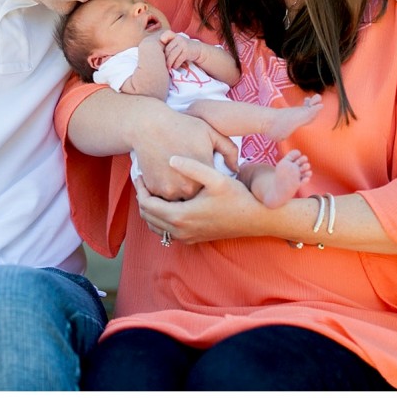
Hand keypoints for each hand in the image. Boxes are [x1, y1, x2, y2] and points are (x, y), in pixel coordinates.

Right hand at [133, 106, 237, 200]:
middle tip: (192, 178)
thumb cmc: (182, 126)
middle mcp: (189, 188)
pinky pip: (163, 197)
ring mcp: (170, 190)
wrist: (149, 124)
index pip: (214, 189)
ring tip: (179, 178)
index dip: (212, 183)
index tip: (208, 176)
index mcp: (206, 176)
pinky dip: (166, 190)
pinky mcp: (154, 190)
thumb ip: (229, 150)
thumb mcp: (211, 132)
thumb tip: (236, 169)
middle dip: (197, 190)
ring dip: (181, 192)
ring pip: (180, 200)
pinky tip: (167, 176)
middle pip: (198, 198)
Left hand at [136, 155, 261, 244]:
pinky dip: (160, 216)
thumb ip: (192, 167)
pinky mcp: (193, 239)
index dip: (139, 188)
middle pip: (147, 216)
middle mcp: (181, 231)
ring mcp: (186, 237)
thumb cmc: (238, 197)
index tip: (139, 172)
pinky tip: (168, 200)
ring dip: (150, 208)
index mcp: (181, 216)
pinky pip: (166, 230)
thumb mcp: (216, 178)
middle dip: (142, 197)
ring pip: (155, 225)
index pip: (146, 204)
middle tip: (143, 178)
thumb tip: (170, 159)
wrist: (257, 219)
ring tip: (153, 187)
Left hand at [160, 31, 202, 69]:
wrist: (197, 49)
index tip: (160, 48)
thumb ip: (168, 46)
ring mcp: (183, 44)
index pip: (167, 34)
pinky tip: (175, 67)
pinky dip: (176, 64)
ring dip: (170, 63)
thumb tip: (157, 56)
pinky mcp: (187, 51)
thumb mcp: (176, 44)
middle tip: (164, 64)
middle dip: (165, 58)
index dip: (162, 39)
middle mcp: (178, 38)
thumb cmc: (183, 48)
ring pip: (172, 55)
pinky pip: (179, 59)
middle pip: (168, 49)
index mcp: (174, 36)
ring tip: (169, 67)